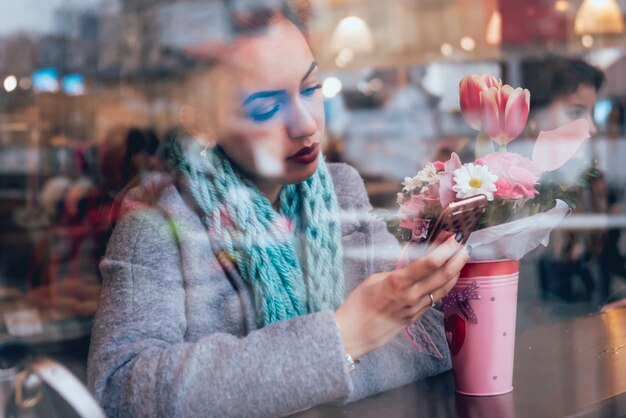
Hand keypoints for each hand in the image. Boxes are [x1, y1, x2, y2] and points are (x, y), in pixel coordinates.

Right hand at [334, 235, 467, 359]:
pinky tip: (448, 278)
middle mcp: (411, 296)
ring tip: (462, 260)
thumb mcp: (373, 280)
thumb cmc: (357, 304)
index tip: (453, 239)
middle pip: (443, 276)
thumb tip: (410, 270)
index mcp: (398, 282)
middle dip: (457, 259)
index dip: (445, 250)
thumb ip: (395, 274)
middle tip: (465, 246)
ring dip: (455, 273)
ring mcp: (416, 309)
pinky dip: (445, 286)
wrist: (353, 334)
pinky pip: (435, 299)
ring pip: (443, 289)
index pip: (429, 264)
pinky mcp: (416, 317)